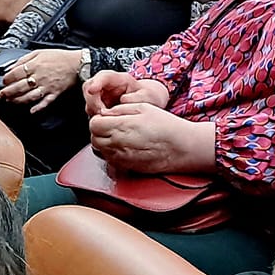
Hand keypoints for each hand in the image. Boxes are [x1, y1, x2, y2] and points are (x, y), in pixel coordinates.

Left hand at [0, 49, 85, 112]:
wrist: (77, 63)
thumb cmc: (58, 57)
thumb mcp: (38, 52)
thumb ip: (24, 59)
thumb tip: (11, 66)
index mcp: (35, 65)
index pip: (16, 73)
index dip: (7, 79)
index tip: (3, 81)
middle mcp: (39, 77)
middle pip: (20, 87)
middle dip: (8, 92)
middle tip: (1, 95)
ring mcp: (47, 87)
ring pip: (29, 96)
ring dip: (18, 100)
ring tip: (11, 101)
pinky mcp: (55, 94)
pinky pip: (45, 102)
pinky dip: (38, 108)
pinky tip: (31, 110)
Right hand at [83, 70, 167, 115]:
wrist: (148, 103)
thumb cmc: (148, 98)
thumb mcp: (148, 96)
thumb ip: (137, 98)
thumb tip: (123, 100)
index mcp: (119, 79)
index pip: (103, 76)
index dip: (96, 82)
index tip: (92, 90)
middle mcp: (107, 85)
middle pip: (89, 87)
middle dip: (92, 101)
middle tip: (102, 113)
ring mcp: (101, 95)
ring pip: (88, 100)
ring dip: (93, 110)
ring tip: (107, 119)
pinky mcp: (99, 106)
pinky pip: (92, 111)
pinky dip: (96, 117)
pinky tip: (106, 122)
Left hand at [86, 103, 215, 174]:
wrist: (181, 148)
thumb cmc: (166, 126)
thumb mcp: (143, 107)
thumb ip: (120, 110)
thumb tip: (105, 113)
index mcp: (121, 127)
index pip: (94, 124)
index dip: (98, 119)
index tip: (107, 117)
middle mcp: (118, 144)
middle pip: (94, 138)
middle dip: (99, 131)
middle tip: (112, 126)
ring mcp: (121, 158)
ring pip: (99, 150)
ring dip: (104, 142)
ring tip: (119, 135)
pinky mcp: (126, 167)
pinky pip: (109, 159)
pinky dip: (111, 152)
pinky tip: (124, 146)